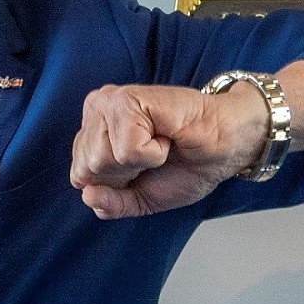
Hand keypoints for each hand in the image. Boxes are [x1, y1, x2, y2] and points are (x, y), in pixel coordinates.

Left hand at [71, 81, 269, 218]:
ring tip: (160, 143)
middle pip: (86, 169)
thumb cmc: (186, 165)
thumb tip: (88, 195)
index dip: (116, 184)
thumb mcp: (140, 198)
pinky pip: (126, 149)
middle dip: (125, 173)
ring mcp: (110, 102)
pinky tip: (166, 135)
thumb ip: (111, 204)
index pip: (80, 177)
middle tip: (154, 154)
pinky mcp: (127, 99)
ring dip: (141, 161)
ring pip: (102, 158)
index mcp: (92, 132)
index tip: (144, 166)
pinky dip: (152, 152)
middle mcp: (96, 111)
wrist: (223, 149)